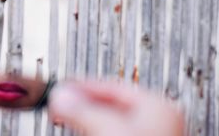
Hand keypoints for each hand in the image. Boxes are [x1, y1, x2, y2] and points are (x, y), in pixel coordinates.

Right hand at [48, 81, 184, 135]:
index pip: (112, 87)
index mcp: (158, 108)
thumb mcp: (105, 129)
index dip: (82, 87)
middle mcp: (159, 123)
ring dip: (86, 122)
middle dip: (82, 107)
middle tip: (60, 107)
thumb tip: (62, 96)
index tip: (61, 91)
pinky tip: (81, 134)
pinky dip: (94, 134)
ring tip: (65, 121)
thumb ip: (82, 110)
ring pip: (110, 125)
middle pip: (110, 106)